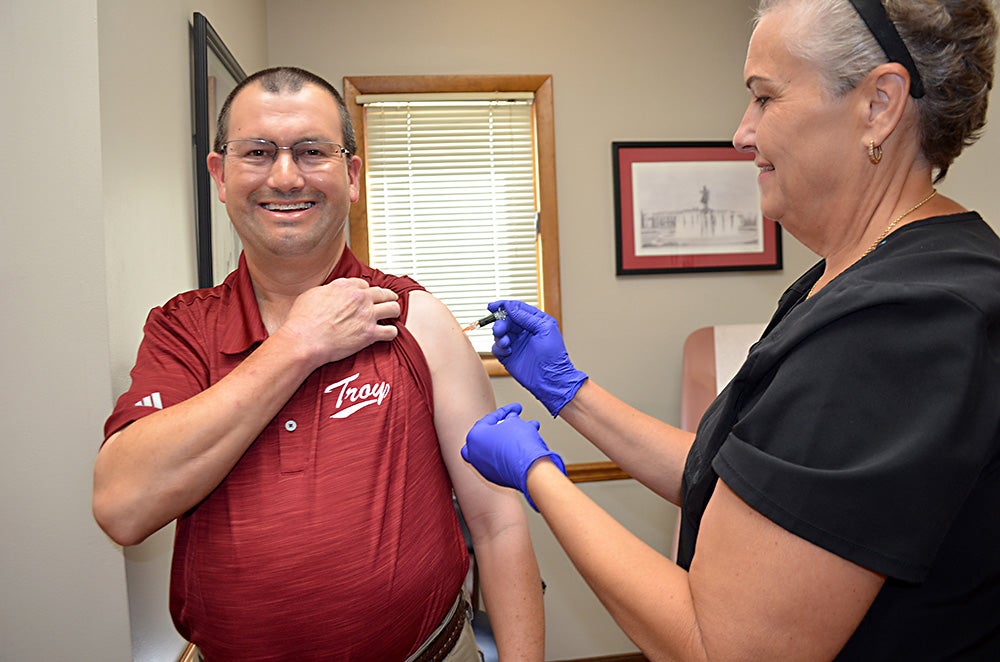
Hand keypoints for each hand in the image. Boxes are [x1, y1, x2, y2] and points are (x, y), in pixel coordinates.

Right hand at [281, 278, 399, 365]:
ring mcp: (367, 315)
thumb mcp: (311, 295)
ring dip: (393, 312)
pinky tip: (387, 334)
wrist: (304, 340)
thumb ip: (326, 290)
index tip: (367, 296)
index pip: (364, 284)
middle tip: (388, 301)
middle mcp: (359, 298)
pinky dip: (391, 333)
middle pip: (383, 293)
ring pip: (393, 308)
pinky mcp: (370, 333)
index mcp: (345, 286)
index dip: (366, 291)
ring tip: (392, 316)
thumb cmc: (302, 320)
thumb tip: (330, 292)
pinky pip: (391, 331)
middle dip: (387, 297)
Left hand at [462, 403, 565, 510]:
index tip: (516, 409)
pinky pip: (503, 461)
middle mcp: (474, 453)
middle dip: (506, 426)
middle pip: (491, 435)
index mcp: (474, 436)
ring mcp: (484, 468)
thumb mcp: (515, 422)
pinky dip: (511, 453)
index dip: (506, 411)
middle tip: (517, 421)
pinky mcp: (495, 478)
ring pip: (497, 448)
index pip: (491, 418)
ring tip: (528, 433)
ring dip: (511, 439)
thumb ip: (510, 419)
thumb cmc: (519, 445)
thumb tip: (511, 420)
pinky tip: (524, 448)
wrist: (530, 469)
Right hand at [488, 300, 587, 415]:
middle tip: (500, 329)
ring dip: (499, 335)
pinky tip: (507, 351)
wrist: (551, 380)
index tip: (492, 306)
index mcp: (535, 322)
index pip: (516, 308)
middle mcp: (524, 331)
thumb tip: (510, 307)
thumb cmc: (554, 356)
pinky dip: (499, 347)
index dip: (503, 306)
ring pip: (499, 333)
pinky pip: (497, 347)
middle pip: (506, 320)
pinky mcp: (508, 356)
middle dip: (500, 322)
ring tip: (506, 342)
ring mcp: (516, 343)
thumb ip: (526, 316)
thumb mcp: (544, 329)